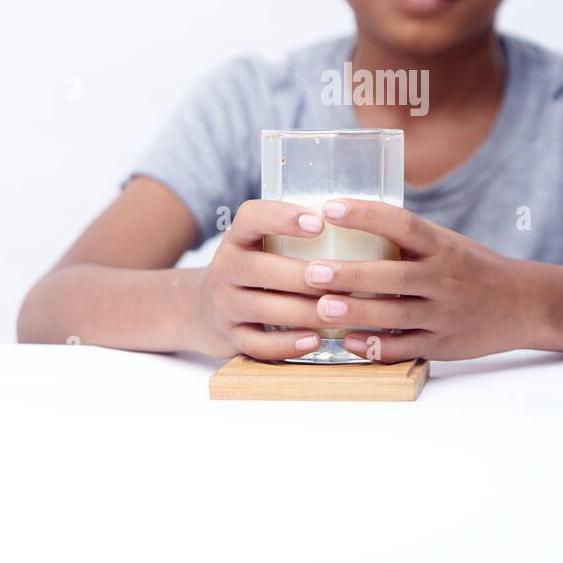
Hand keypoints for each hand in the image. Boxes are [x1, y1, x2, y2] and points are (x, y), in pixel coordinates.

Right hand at [186, 198, 335, 358]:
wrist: (203, 309)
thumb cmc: (252, 269)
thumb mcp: (258, 244)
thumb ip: (293, 234)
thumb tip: (360, 222)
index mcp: (237, 238)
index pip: (251, 217)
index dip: (282, 218)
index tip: (319, 224)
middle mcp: (225, 268)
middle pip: (258, 268)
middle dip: (303, 276)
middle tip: (344, 281)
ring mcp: (225, 305)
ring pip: (262, 308)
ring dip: (304, 311)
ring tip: (340, 312)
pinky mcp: (231, 338)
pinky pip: (257, 344)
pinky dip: (287, 344)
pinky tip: (315, 340)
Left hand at [305, 198, 533, 362]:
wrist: (524, 304)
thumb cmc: (474, 268)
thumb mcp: (448, 242)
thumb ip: (408, 237)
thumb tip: (350, 217)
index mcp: (443, 246)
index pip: (402, 224)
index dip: (365, 215)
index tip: (330, 208)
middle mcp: (444, 279)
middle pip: (394, 275)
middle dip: (351, 274)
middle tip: (312, 272)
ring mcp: (443, 314)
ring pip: (394, 316)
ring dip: (356, 312)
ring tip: (320, 309)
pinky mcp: (442, 345)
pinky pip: (404, 348)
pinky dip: (374, 347)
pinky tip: (347, 342)